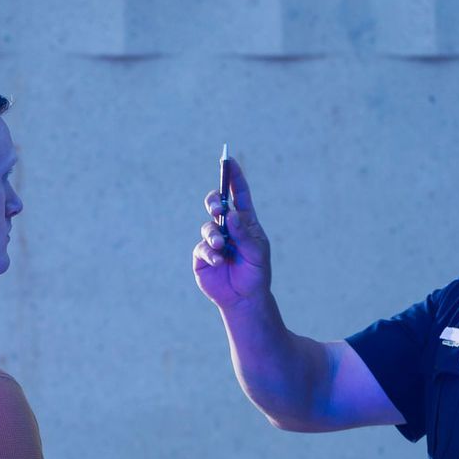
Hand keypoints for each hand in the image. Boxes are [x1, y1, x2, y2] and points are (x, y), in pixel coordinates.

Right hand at [192, 159, 271, 307]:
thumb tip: (232, 214)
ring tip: (221, 246)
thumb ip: (244, 234)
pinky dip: (210, 252)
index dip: (234, 177)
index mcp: (245, 222)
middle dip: (214, 201)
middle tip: (218, 209)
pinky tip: (218, 260)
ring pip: (207, 226)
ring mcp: (213, 241)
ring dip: (213, 234)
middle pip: (216, 204)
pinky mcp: (202, 255)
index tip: (228, 160)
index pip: (239, 194)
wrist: (245, 298)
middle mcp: (227, 228)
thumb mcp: (257, 252)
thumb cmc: (256, 273)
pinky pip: (202, 247)